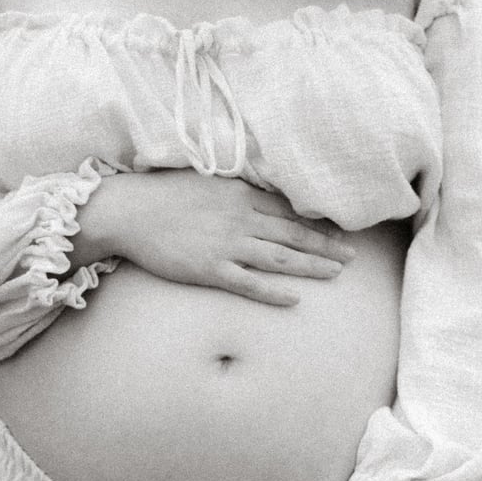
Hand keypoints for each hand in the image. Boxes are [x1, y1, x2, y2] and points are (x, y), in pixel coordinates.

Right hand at [76, 169, 354, 305]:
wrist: (128, 211)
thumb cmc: (161, 193)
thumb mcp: (203, 180)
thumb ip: (232, 190)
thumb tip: (253, 195)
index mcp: (239, 194)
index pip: (288, 210)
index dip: (316, 221)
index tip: (339, 230)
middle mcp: (240, 219)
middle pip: (293, 234)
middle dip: (326, 245)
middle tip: (353, 256)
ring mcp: (226, 246)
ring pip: (279, 258)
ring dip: (311, 266)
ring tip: (336, 273)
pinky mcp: (210, 270)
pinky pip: (249, 284)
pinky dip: (273, 292)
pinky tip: (295, 299)